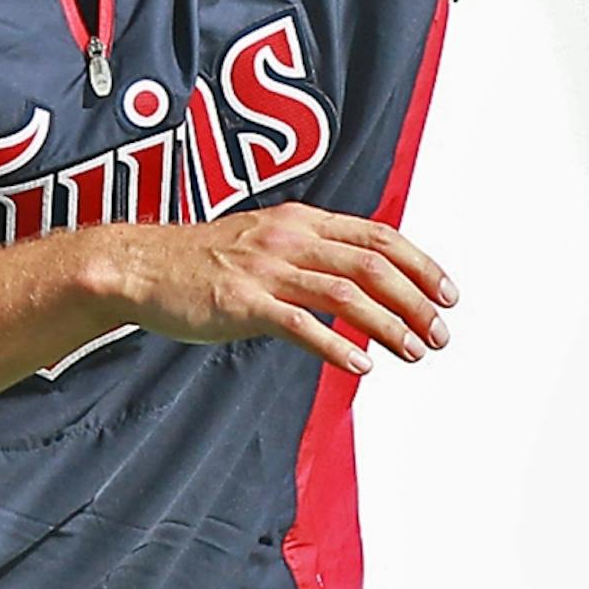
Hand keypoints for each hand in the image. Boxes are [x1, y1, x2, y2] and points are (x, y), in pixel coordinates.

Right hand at [105, 203, 457, 375]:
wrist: (141, 265)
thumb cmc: (204, 261)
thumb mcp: (266, 240)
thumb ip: (312, 253)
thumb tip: (364, 280)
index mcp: (300, 221)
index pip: (377, 235)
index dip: (420, 263)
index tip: (447, 294)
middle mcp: (288, 238)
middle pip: (370, 262)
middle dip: (415, 299)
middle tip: (440, 333)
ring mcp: (264, 269)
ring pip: (343, 291)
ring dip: (387, 324)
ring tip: (413, 351)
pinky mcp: (241, 302)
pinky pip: (298, 324)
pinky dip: (335, 346)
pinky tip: (360, 367)